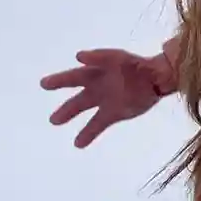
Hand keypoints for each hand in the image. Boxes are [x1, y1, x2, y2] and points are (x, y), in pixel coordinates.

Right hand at [41, 48, 174, 147]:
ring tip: (55, 123)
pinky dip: (88, 134)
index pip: (74, 76)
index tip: (45, 84)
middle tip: (52, 118)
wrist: (155, 78)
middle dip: (65, 107)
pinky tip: (78, 144)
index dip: (59, 80)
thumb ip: (99, 56)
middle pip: (77, 98)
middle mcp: (96, 87)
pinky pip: (98, 124)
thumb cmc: (136, 65)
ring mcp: (104, 101)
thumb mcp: (118, 58)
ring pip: (84, 111)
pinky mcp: (114, 113)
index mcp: (95, 72)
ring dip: (71, 117)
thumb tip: (78, 56)